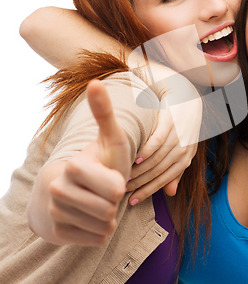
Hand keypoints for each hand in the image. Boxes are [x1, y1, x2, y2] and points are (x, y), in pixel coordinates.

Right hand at [42, 80, 130, 245]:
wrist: (73, 188)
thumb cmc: (100, 161)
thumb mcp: (109, 138)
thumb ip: (105, 114)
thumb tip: (95, 82)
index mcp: (73, 165)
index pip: (115, 189)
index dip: (119, 184)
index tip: (110, 176)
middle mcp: (57, 189)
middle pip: (109, 209)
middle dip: (114, 202)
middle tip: (105, 192)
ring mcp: (55, 213)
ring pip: (103, 226)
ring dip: (109, 217)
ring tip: (99, 203)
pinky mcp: (56, 234)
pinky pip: (96, 239)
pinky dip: (101, 232)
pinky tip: (92, 218)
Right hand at [126, 94, 200, 202]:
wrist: (185, 95)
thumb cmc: (178, 125)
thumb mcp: (180, 148)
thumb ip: (174, 171)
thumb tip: (170, 193)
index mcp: (186, 157)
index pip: (166, 180)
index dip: (148, 192)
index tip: (131, 201)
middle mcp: (185, 147)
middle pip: (160, 171)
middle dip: (140, 183)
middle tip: (121, 190)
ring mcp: (179, 134)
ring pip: (159, 158)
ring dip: (141, 170)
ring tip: (123, 176)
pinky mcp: (172, 120)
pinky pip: (159, 140)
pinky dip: (147, 151)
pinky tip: (135, 159)